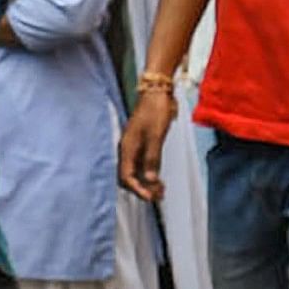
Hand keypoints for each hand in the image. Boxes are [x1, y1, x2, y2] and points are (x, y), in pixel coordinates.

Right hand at [119, 83, 174, 202]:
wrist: (158, 91)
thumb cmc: (155, 110)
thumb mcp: (156, 135)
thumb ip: (152, 158)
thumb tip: (149, 179)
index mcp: (127, 148)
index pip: (126, 176)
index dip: (138, 189)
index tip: (151, 197)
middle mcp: (128, 149)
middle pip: (129, 177)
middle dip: (142, 189)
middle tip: (158, 196)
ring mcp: (135, 146)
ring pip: (137, 172)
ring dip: (148, 183)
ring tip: (161, 191)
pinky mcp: (143, 143)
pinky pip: (143, 164)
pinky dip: (151, 173)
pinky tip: (160, 179)